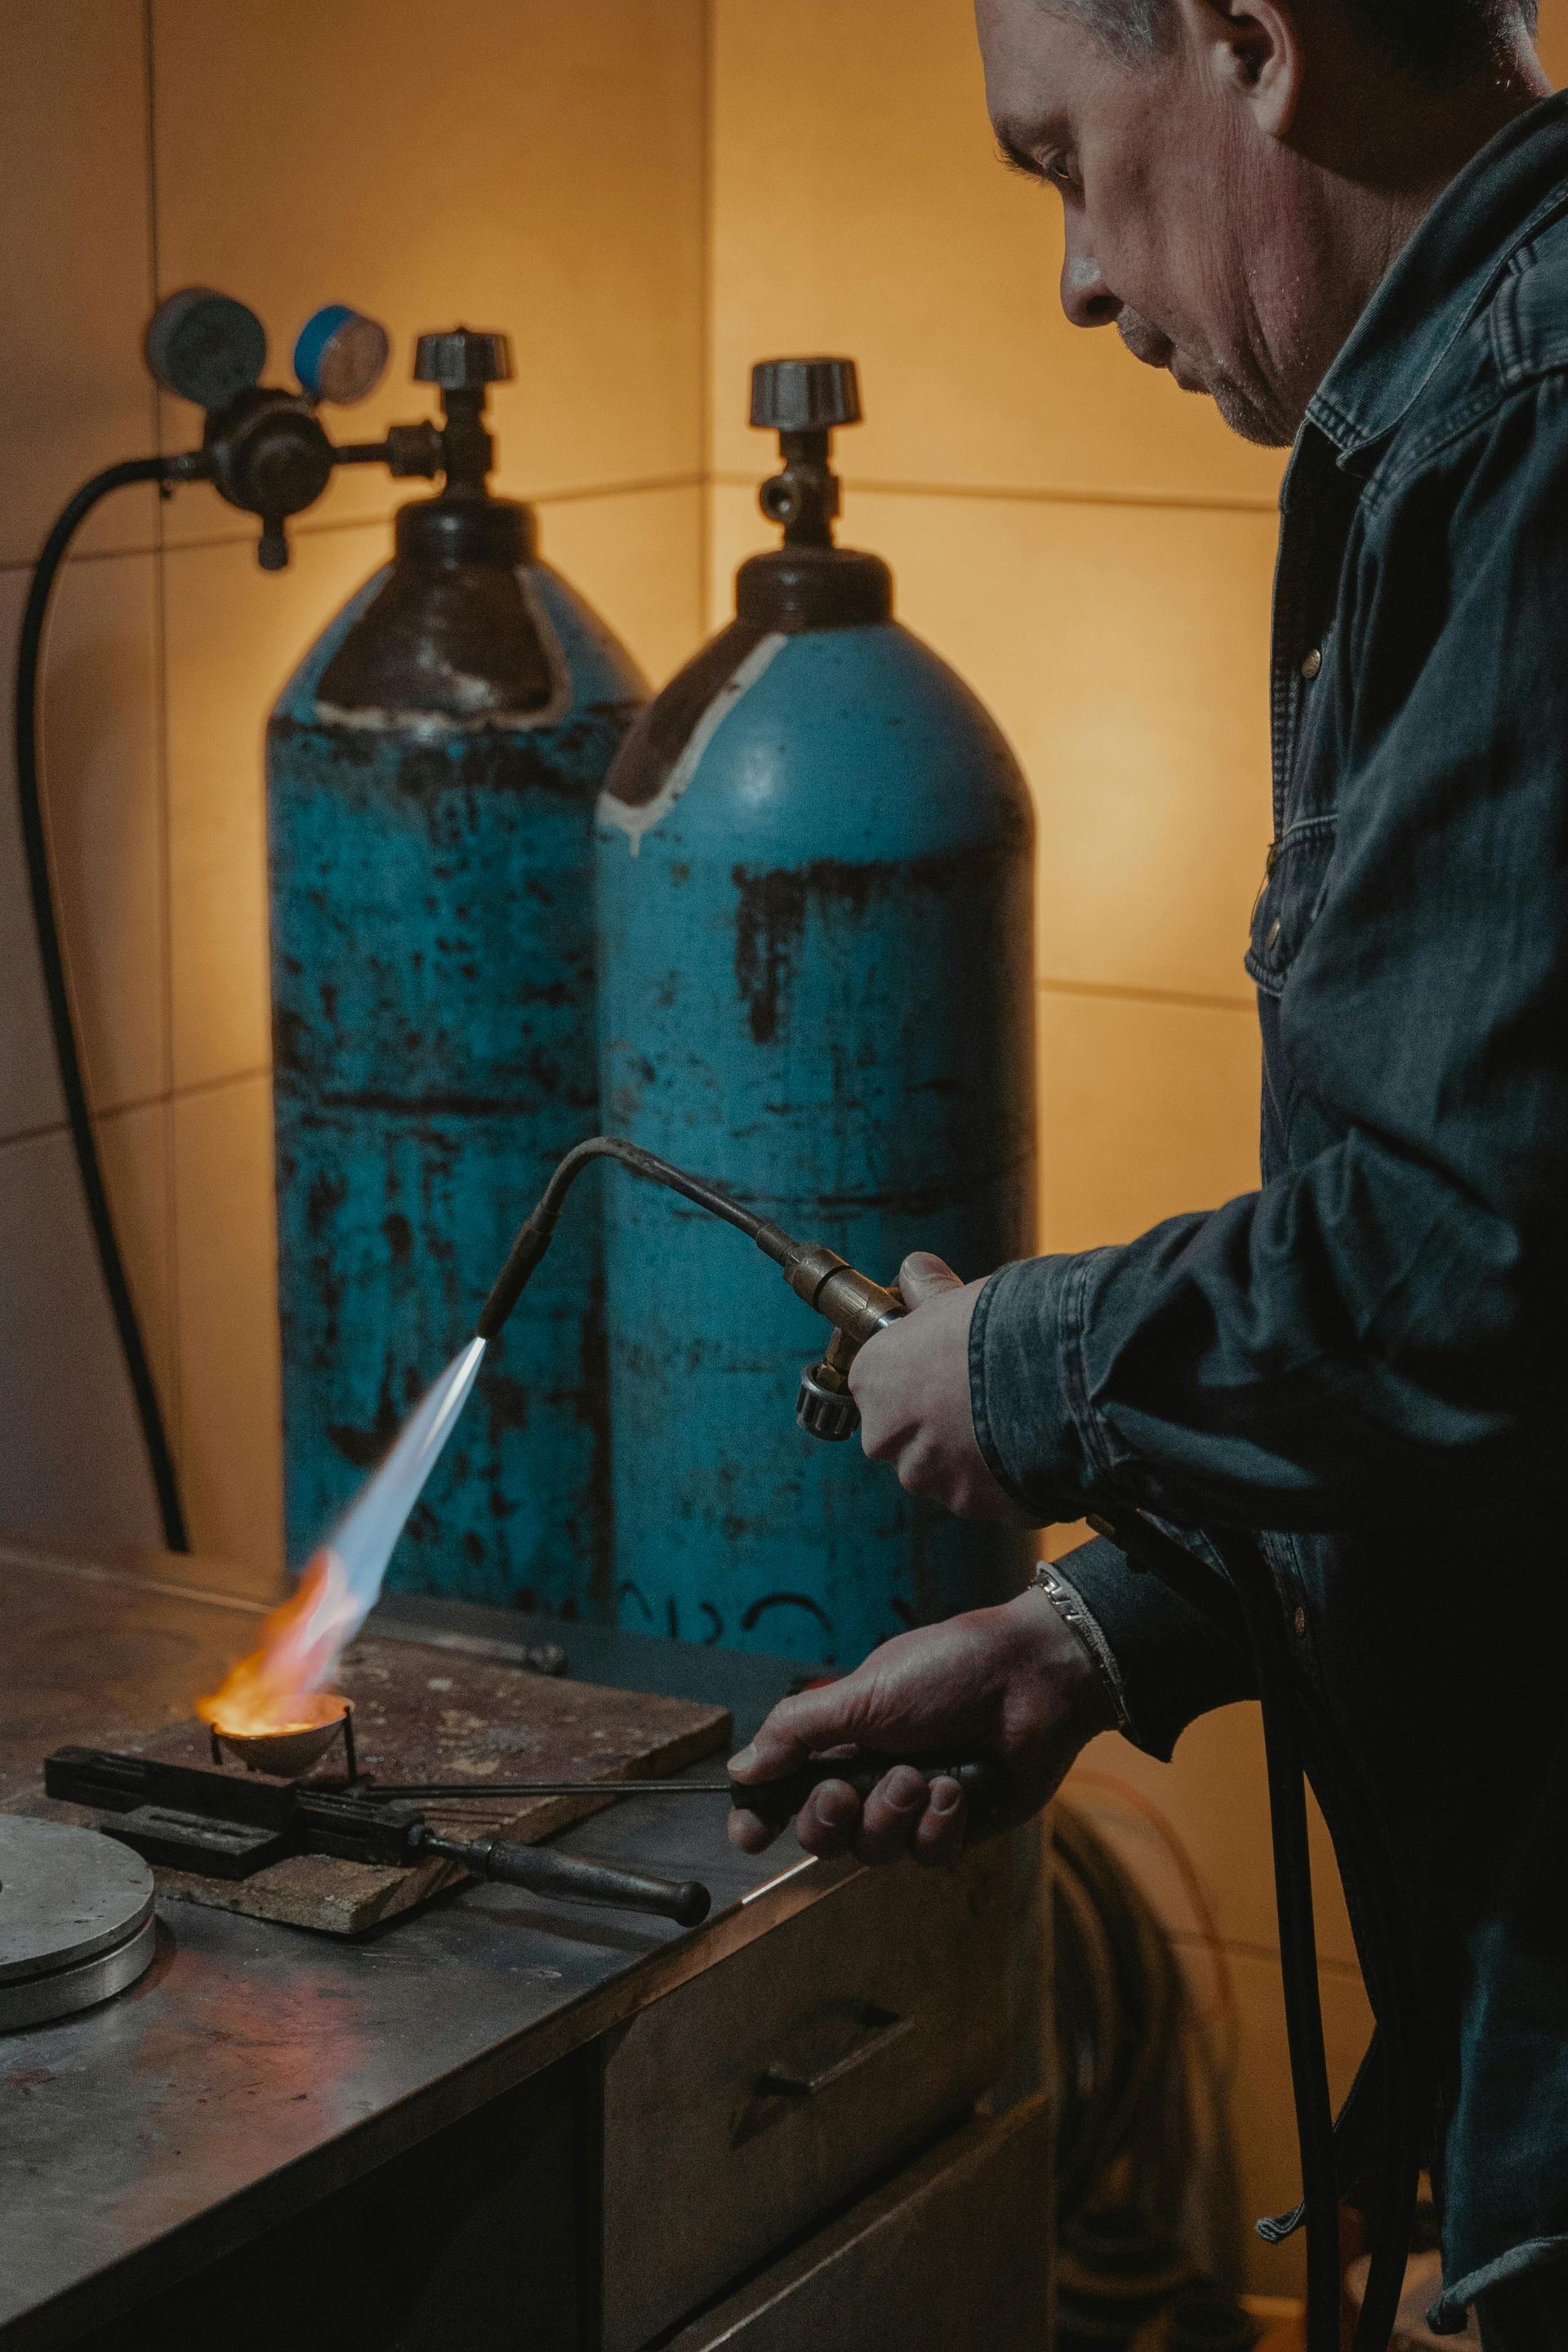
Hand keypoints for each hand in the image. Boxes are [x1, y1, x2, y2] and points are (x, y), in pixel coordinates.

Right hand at [726, 1583, 1113, 1867]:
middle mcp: (869, 1779)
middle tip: (844, 1791)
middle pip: (821, 1836)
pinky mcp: (955, 1829)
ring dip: (892, 1815)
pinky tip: (955, 1790)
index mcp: (839, 1741)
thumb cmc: (948, 1671)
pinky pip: (927, 1857)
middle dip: (827, 1819)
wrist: (1031, 1680)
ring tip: (920, 1776)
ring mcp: (912, 1808)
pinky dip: (938, 1826)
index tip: (749, 1833)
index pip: (782, 1791)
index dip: (760, 1817)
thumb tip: (740, 1769)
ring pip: (873, 1852)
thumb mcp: (863, 1692)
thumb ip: (797, 1731)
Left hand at [850, 1253, 1032, 1522]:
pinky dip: (1010, 1481)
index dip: (919, 1374)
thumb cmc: (999, 1326)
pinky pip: (991, 1496)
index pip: (883, 1384)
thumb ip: (928, 1294)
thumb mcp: (956, 1297)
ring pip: (948, 1472)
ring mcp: (932, 1479)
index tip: (947, 1366)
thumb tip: (916, 1271)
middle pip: (909, 1436)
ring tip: (1020, 1423)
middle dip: (941, 1425)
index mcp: (874, 1380)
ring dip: (976, 1457)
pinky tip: (1038, 1451)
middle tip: (986, 1399)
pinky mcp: (977, 1507)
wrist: (1058, 1372)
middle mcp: (888, 1437)